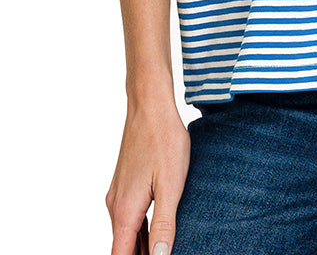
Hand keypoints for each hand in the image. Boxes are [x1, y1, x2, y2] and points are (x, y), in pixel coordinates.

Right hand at [106, 94, 190, 254]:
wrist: (150, 105)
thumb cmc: (164, 140)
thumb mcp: (171, 185)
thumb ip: (165, 224)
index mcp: (126, 211)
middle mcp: (116, 206)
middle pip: (123, 248)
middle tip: (165, 254)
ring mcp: (119, 194)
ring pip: (126, 233)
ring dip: (140, 247)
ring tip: (162, 250)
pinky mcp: (125, 185)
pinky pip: (129, 217)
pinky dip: (140, 231)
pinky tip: (156, 233)